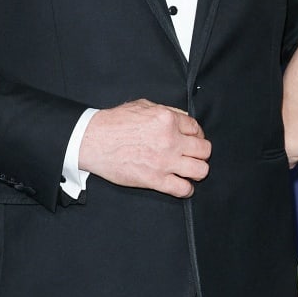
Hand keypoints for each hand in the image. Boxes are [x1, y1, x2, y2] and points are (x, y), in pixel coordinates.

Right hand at [78, 100, 210, 196]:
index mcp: (167, 119)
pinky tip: (182, 186)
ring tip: (190, 171)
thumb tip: (182, 119)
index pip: (197, 129)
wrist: (92, 140)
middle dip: (201, 153)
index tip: (193, 141)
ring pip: (200, 170)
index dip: (197, 136)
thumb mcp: (142, 106)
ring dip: (197, 171)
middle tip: (193, 156)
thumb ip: (165, 111)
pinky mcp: (155, 180)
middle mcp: (170, 140)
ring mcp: (164, 161)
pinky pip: (183, 189)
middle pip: (205, 150)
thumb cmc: (113, 122)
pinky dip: (186, 190)